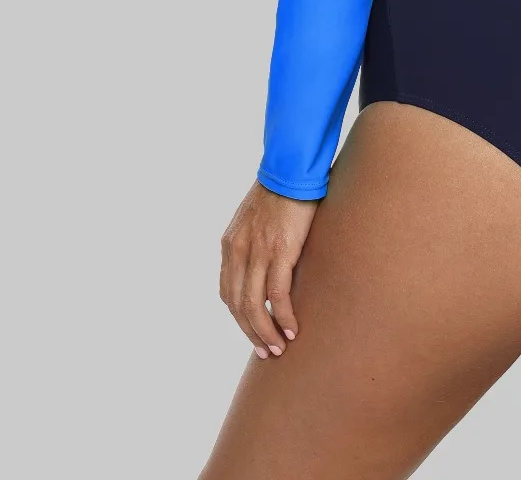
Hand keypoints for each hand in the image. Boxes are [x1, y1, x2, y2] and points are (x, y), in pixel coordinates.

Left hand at [220, 179, 318, 358]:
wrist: (292, 169)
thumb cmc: (279, 193)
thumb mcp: (254, 220)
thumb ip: (252, 244)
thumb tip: (263, 267)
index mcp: (230, 245)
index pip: (228, 294)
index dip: (240, 318)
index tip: (254, 333)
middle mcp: (238, 251)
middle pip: (238, 305)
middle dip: (251, 332)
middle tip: (267, 352)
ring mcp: (258, 252)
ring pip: (255, 305)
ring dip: (266, 332)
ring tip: (279, 347)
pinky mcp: (280, 250)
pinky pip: (278, 294)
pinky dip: (283, 315)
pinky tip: (292, 328)